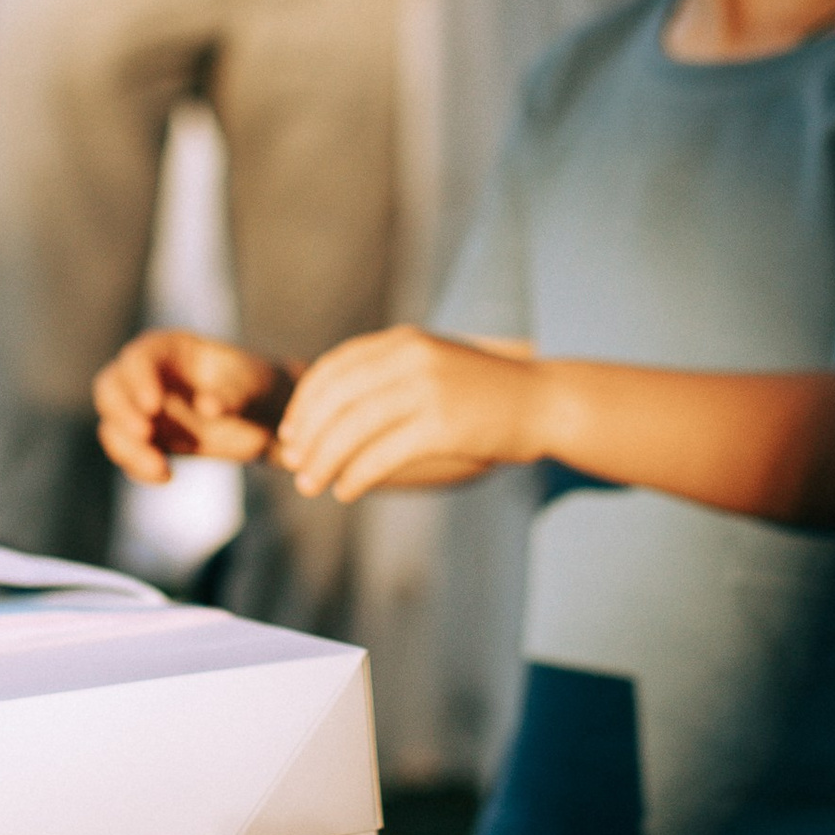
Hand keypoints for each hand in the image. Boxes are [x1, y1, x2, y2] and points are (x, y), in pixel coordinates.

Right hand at [92, 330, 291, 484]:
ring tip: (160, 468)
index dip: (139, 379)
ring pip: (112, 424)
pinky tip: (166, 476)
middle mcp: (148, 376)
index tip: (153, 405)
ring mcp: (143, 408)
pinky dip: (137, 466)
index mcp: (169, 349)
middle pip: (110, 387)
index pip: (139, 357)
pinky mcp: (148, 439)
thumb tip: (206, 407)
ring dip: (127, 448)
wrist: (265, 420)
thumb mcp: (253, 385)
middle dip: (121, 412)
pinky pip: (127, 452)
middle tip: (145, 434)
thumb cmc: (258, 388)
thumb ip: (232, 393)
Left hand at [277, 328, 542, 502]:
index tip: (290, 433)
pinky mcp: (442, 425)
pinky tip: (347, 492)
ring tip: (311, 486)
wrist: (544, 401)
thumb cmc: (485, 393)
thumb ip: (390, 376)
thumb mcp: (434, 365)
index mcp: (402, 342)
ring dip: (324, 462)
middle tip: (294, 466)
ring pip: (352, 429)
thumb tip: (336, 410)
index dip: (304, 403)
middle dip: (306, 437)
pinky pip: (382, 455)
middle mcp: (410, 359)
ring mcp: (426, 390)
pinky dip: (356, 476)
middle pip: (335, 399)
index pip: (333, 368)